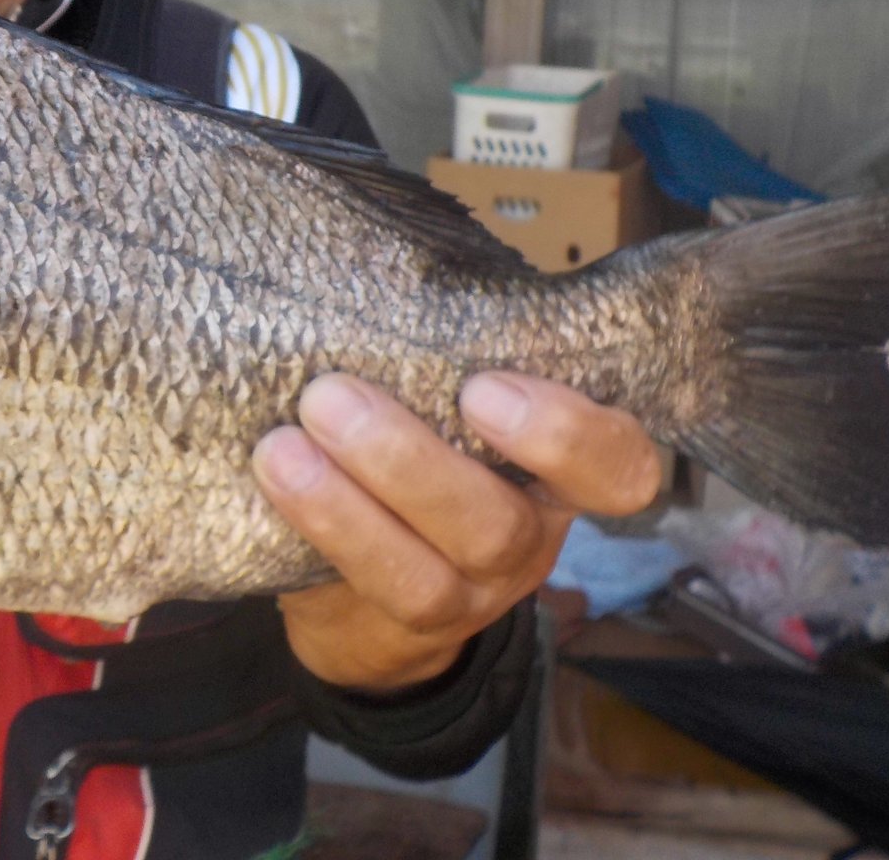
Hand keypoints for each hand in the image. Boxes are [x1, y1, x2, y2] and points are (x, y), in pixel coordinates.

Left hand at [252, 371, 659, 692]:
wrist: (372, 591)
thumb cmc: (418, 452)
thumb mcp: (446, 402)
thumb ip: (440, 355)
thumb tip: (371, 260)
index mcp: (556, 472)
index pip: (616, 465)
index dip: (566, 434)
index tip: (483, 386)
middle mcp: (527, 538)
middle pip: (500, 522)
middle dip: (410, 460)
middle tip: (331, 396)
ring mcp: (471, 594)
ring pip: (428, 572)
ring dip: (346, 505)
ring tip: (281, 447)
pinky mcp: (406, 628)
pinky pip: (369, 594)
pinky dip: (320, 533)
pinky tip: (272, 481)